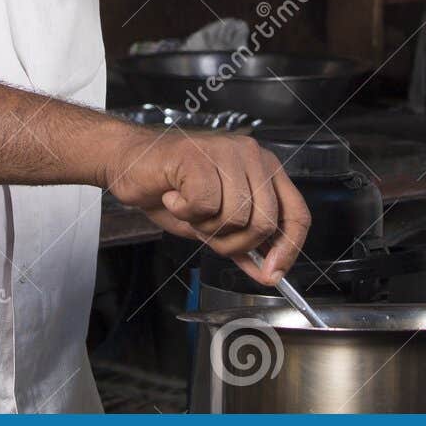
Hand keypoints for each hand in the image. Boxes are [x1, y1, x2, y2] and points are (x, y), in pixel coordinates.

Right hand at [101, 127, 310, 285]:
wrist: (129, 163)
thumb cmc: (170, 188)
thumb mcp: (214, 224)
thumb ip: (243, 244)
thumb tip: (269, 274)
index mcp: (264, 169)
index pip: (296, 213)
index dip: (289, 248)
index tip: (274, 273)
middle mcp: (251, 155)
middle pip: (266, 221)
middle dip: (235, 243)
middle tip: (207, 232)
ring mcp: (226, 151)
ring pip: (236, 216)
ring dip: (205, 225)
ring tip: (187, 208)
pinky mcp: (199, 155)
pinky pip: (205, 204)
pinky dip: (184, 211)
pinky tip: (173, 197)